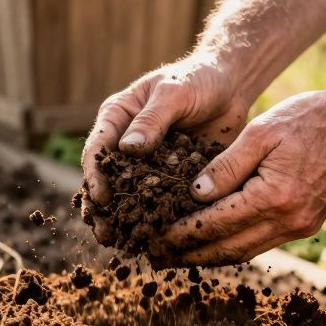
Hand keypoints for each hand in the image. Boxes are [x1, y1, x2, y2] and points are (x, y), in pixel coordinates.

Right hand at [80, 55, 250, 243]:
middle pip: (106, 180)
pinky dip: (154, 219)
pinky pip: (158, 200)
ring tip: (124, 245)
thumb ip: (152, 120)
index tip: (101, 199)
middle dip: (103, 209)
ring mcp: (146, 162)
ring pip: (128, 195)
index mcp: (117, 118)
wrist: (229, 86)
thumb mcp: (173, 93)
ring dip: (125, 220)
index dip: (95, 176)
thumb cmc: (198, 80)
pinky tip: (156, 240)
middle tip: (106, 235)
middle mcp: (126, 142)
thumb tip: (127, 150)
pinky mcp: (169, 176)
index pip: (97, 149)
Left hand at [163, 88, 325, 266]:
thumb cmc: (311, 117)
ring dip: (212, 256)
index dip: (182, 233)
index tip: (154, 236)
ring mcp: (301, 225)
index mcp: (274, 196)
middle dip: (190, 255)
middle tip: (158, 256)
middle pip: (229, 248)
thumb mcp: (261, 131)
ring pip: (246, 251)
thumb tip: (195, 194)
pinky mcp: (308, 223)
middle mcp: (289, 220)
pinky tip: (216, 242)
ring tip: (180, 256)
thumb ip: (227, 165)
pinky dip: (236, 245)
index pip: (215, 224)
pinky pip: (264, 242)